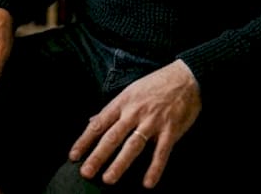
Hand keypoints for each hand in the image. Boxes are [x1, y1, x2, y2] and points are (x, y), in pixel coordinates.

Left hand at [69, 60, 201, 188]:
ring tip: (108, 179)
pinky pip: (161, 152)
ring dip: (120, 163)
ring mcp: (153, 121)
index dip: (85, 141)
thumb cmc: (156, 84)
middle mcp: (135, 112)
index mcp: (123, 102)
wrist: (187, 77)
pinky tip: (147, 182)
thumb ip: (112, 109)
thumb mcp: (130, 91)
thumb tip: (91, 121)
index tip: (73, 156)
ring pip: (133, 145)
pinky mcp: (171, 129)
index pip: (99, 124)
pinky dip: (155, 168)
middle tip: (86, 172)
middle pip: (112, 136)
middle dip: (97, 155)